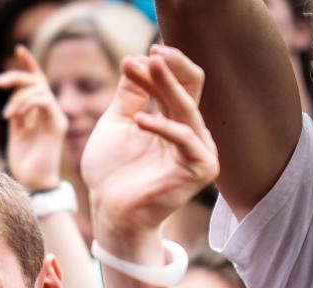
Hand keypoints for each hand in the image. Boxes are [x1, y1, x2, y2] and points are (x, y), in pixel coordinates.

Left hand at [0, 45, 65, 192]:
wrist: (34, 185)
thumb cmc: (25, 163)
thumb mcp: (16, 134)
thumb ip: (17, 115)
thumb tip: (13, 100)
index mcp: (40, 112)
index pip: (37, 82)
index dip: (29, 64)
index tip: (18, 49)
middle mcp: (50, 112)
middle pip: (37, 81)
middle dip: (17, 75)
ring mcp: (55, 117)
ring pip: (40, 89)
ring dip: (19, 97)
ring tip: (7, 115)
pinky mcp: (56, 125)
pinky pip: (44, 102)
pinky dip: (27, 103)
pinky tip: (14, 115)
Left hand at [83, 45, 218, 241]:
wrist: (110, 211)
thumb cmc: (111, 172)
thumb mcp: (117, 124)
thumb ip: (129, 95)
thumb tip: (136, 59)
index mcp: (173, 121)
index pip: (173, 85)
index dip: (157, 69)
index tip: (135, 58)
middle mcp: (191, 132)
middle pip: (187, 89)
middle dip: (169, 68)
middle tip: (153, 52)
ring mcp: (199, 149)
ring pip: (187, 107)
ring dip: (167, 85)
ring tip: (149, 67)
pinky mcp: (201, 167)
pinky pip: (185, 138)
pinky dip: (162, 126)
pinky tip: (139, 120)